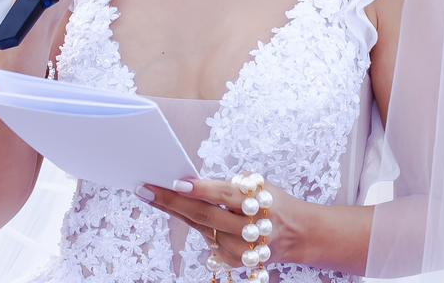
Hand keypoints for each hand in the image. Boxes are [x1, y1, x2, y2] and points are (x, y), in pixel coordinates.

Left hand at [139, 176, 304, 266]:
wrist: (298, 234)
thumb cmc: (274, 202)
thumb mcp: (261, 184)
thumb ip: (232, 184)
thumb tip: (194, 182)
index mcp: (257, 202)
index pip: (223, 195)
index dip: (199, 189)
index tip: (175, 181)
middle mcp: (249, 228)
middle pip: (204, 215)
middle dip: (171, 202)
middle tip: (144, 189)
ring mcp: (241, 249)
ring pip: (200, 230)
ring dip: (176, 213)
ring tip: (153, 195)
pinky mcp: (235, 262)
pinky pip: (207, 242)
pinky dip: (198, 227)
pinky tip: (188, 214)